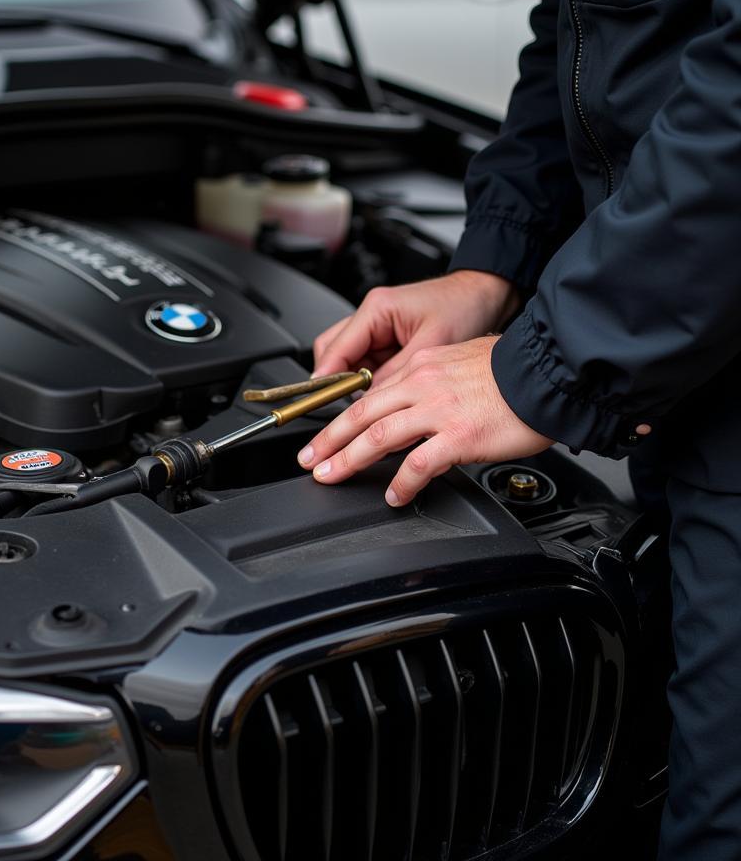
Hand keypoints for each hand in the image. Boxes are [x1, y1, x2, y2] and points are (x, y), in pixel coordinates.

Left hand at [298, 336, 551, 505]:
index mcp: (422, 366)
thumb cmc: (515, 372)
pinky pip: (418, 463)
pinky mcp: (458, 435)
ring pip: (378, 436)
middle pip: (361, 414)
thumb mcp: (461, 365)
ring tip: (332, 477)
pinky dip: (401, 482)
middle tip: (310, 460)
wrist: (549, 373)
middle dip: (329, 440)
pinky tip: (394, 496)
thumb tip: (418, 412)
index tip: (326, 435)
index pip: (370, 394)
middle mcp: (423, 383)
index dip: (342, 417)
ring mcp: (438, 409)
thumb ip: (434, 386)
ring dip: (349, 460)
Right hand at [313, 271, 518, 389]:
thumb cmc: (464, 307)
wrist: (485, 294)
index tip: (323, 403)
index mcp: (376, 308)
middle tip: (349, 408)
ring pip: (347, 362)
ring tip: (372, 403)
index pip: (335, 349)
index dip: (327, 380)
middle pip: (332, 354)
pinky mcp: (387, 339)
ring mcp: (377, 328)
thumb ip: (395, 375)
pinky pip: (366, 364)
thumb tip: (370, 403)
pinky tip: (384, 394)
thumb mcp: (431, 346)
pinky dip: (370, 381)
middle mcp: (371, 315)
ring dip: (355, 383)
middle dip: (337, 383)